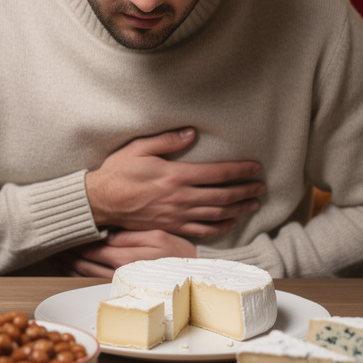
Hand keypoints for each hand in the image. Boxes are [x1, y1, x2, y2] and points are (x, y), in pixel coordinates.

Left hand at [53, 230, 197, 277]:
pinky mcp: (118, 289)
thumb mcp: (157, 236)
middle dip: (65, 252)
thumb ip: (129, 235)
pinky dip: (75, 274)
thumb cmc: (177, 253)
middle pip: (81, 262)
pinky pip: (89, 282)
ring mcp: (116, 284)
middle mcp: (116, 274)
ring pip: (82, 274)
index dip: (74, 238)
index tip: (62, 228)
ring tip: (55, 254)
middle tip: (51, 241)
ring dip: (66, 264)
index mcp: (124, 258)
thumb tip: (105, 233)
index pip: (90, 247)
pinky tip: (69, 267)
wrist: (191, 275)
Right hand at [85, 127, 263, 237]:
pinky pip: (201, 230)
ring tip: (254, 203)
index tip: (255, 168)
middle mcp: (180, 197)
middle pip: (223, 195)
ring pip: (216, 214)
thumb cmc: (118, 172)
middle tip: (261, 187)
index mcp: (175, 175)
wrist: (101, 202)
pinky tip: (231, 222)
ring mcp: (177, 215)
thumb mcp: (139, 148)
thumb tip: (192, 133)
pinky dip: (219, 227)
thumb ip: (168, 140)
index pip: (217, 173)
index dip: (240, 171)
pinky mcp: (171, 227)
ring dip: (238, 209)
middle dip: (245, 191)